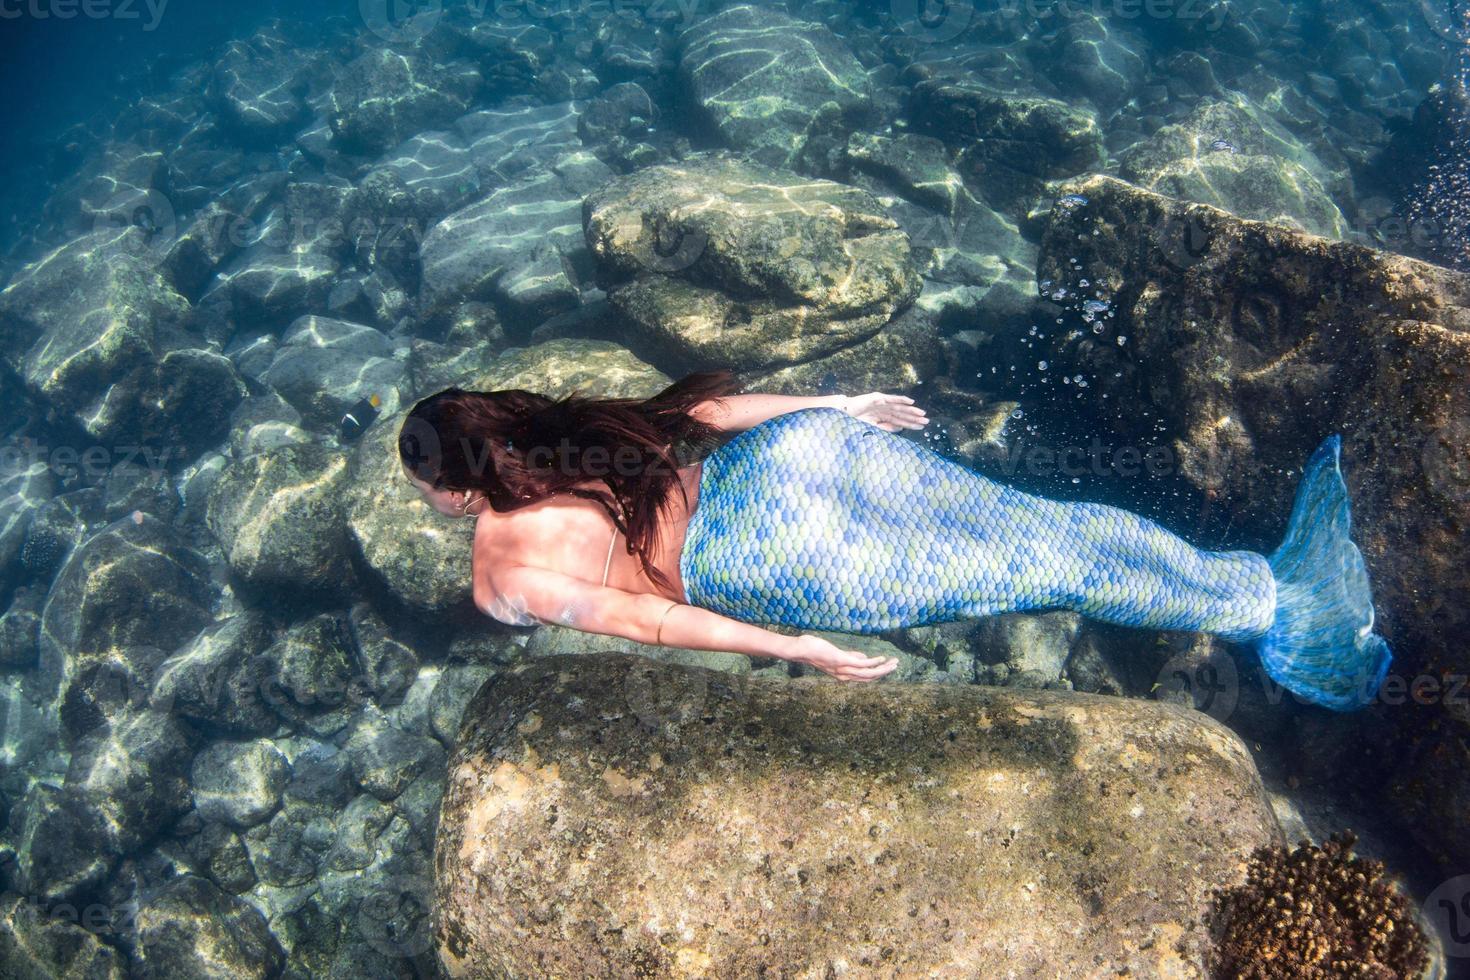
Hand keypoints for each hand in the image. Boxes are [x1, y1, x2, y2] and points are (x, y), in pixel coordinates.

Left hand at [784, 634, 899, 681]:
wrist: (801, 650)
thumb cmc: (816, 650)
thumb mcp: (836, 655)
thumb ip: (851, 657)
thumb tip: (864, 657)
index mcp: (843, 674)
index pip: (865, 677)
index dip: (878, 673)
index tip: (889, 666)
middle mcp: (844, 675)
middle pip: (870, 677)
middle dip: (885, 672)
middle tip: (896, 665)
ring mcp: (843, 669)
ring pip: (868, 673)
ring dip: (883, 669)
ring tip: (894, 663)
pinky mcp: (841, 660)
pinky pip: (861, 664)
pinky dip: (873, 662)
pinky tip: (881, 658)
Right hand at [842, 393, 928, 431]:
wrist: (843, 413)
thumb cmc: (855, 420)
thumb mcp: (873, 427)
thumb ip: (885, 427)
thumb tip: (900, 428)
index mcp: (883, 416)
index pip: (900, 421)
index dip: (911, 424)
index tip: (921, 427)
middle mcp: (885, 409)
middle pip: (902, 414)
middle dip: (914, 417)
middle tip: (926, 421)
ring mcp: (882, 403)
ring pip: (899, 407)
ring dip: (911, 410)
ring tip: (921, 413)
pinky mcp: (877, 398)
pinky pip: (891, 399)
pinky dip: (901, 399)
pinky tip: (910, 401)